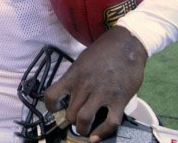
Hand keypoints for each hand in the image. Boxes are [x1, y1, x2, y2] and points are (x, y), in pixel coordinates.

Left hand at [44, 26, 147, 141]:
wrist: (127, 44)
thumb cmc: (104, 51)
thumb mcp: (82, 60)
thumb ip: (75, 77)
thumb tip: (69, 92)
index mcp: (74, 75)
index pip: (52, 95)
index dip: (51, 106)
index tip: (56, 109)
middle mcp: (85, 85)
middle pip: (70, 113)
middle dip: (71, 120)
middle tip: (76, 119)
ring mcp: (102, 94)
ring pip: (84, 121)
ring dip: (82, 129)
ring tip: (85, 129)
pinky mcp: (119, 100)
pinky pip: (109, 123)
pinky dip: (102, 133)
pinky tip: (97, 136)